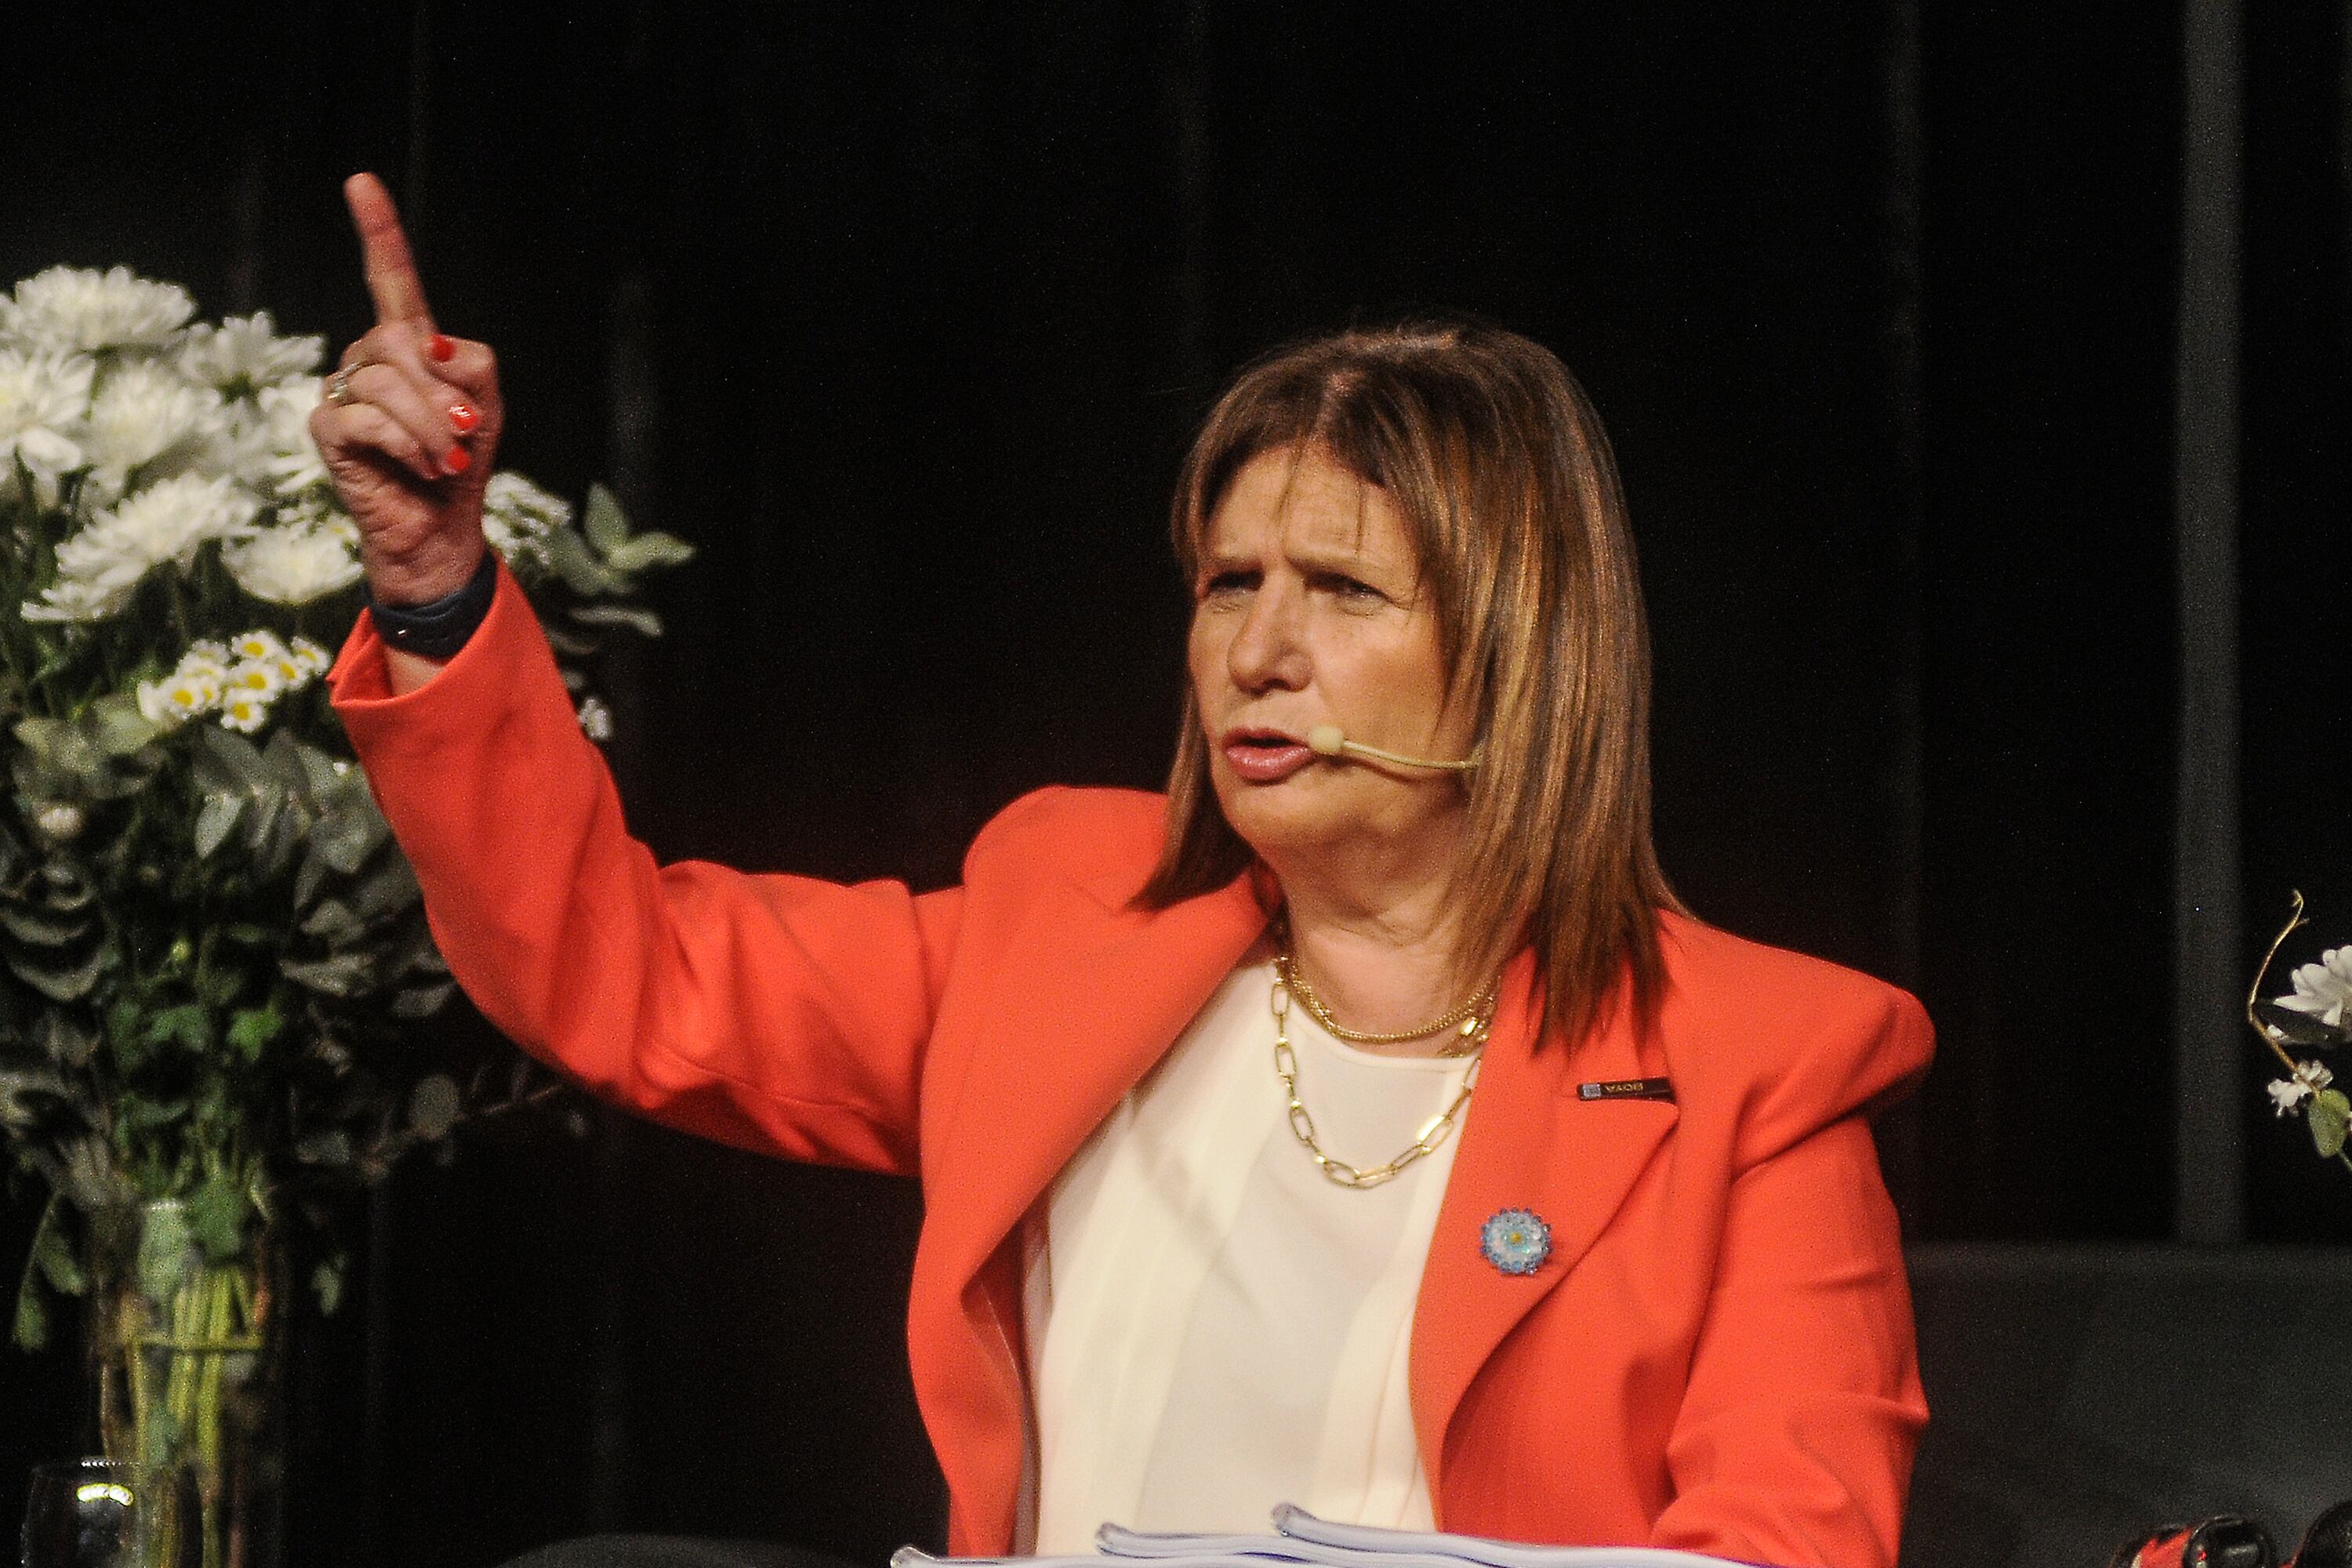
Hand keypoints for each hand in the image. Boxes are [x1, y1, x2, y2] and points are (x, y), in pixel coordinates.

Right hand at [311, 173, 500, 605]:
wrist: (441, 522)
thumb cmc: (463, 459)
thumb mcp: (486, 406)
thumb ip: (471, 365)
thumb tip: (433, 344)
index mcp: (409, 343)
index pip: (391, 279)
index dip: (379, 232)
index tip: (361, 182)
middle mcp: (369, 356)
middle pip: (401, 341)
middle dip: (443, 393)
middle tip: (464, 433)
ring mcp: (343, 388)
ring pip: (386, 382)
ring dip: (431, 428)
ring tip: (446, 459)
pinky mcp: (326, 426)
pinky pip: (365, 419)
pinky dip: (407, 446)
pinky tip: (422, 468)